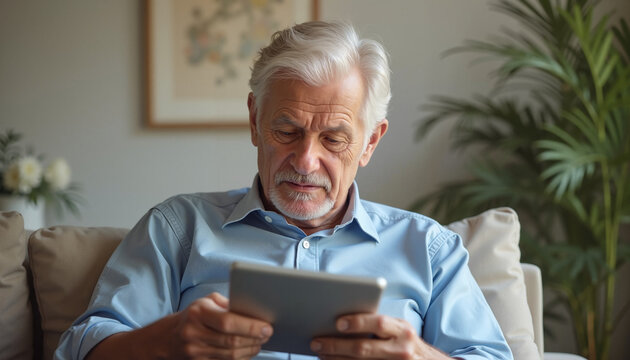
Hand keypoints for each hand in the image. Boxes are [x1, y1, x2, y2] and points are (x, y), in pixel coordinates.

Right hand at [166, 292, 272, 358]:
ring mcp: (194, 353)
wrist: (167, 339)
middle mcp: (193, 334)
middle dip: (254, 339)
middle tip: (267, 334)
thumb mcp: (206, 302)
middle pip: (232, 341)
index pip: (227, 322)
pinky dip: (241, 358)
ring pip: (231, 355)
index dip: (250, 327)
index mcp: (197, 313)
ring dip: (250, 349)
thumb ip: (227, 304)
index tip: (267, 326)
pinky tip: (248, 351)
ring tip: (260, 342)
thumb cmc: (193, 316)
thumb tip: (252, 311)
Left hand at [310, 314, 451, 359]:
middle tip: (316, 342)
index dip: (357, 322)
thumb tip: (343, 322)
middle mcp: (402, 349)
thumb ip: (381, 326)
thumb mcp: (401, 331)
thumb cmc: (410, 345)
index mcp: (403, 331)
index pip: (378, 323)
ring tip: (321, 354)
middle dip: (336, 346)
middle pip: (363, 349)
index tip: (337, 323)